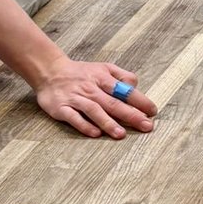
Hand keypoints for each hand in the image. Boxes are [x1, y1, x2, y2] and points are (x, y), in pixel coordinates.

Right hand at [34, 57, 155, 138]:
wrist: (50, 71)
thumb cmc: (82, 73)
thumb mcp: (104, 68)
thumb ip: (122, 76)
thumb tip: (136, 85)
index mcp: (103, 78)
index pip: (124, 90)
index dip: (140, 100)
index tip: (152, 111)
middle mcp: (91, 89)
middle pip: (113, 102)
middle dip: (131, 115)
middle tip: (146, 126)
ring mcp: (75, 99)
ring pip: (94, 111)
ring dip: (108, 122)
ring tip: (121, 134)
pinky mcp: (61, 108)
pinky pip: (74, 117)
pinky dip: (84, 125)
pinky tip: (95, 134)